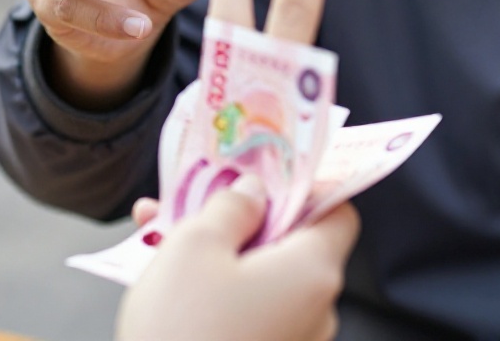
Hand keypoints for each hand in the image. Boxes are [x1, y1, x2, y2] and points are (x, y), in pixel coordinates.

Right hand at [116, 176, 359, 340]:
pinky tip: (168, 280)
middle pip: (292, 244)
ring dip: (220, 253)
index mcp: (313, 272)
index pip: (339, 213)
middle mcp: (317, 311)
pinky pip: (251, 311)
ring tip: (160, 235)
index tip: (263, 173)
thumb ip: (230, 206)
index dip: (303, 187)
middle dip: (242, 218)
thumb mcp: (195, 246)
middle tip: (194, 201)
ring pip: (262, 279)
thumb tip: (252, 192)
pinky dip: (220, 291)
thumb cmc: (182, 331)